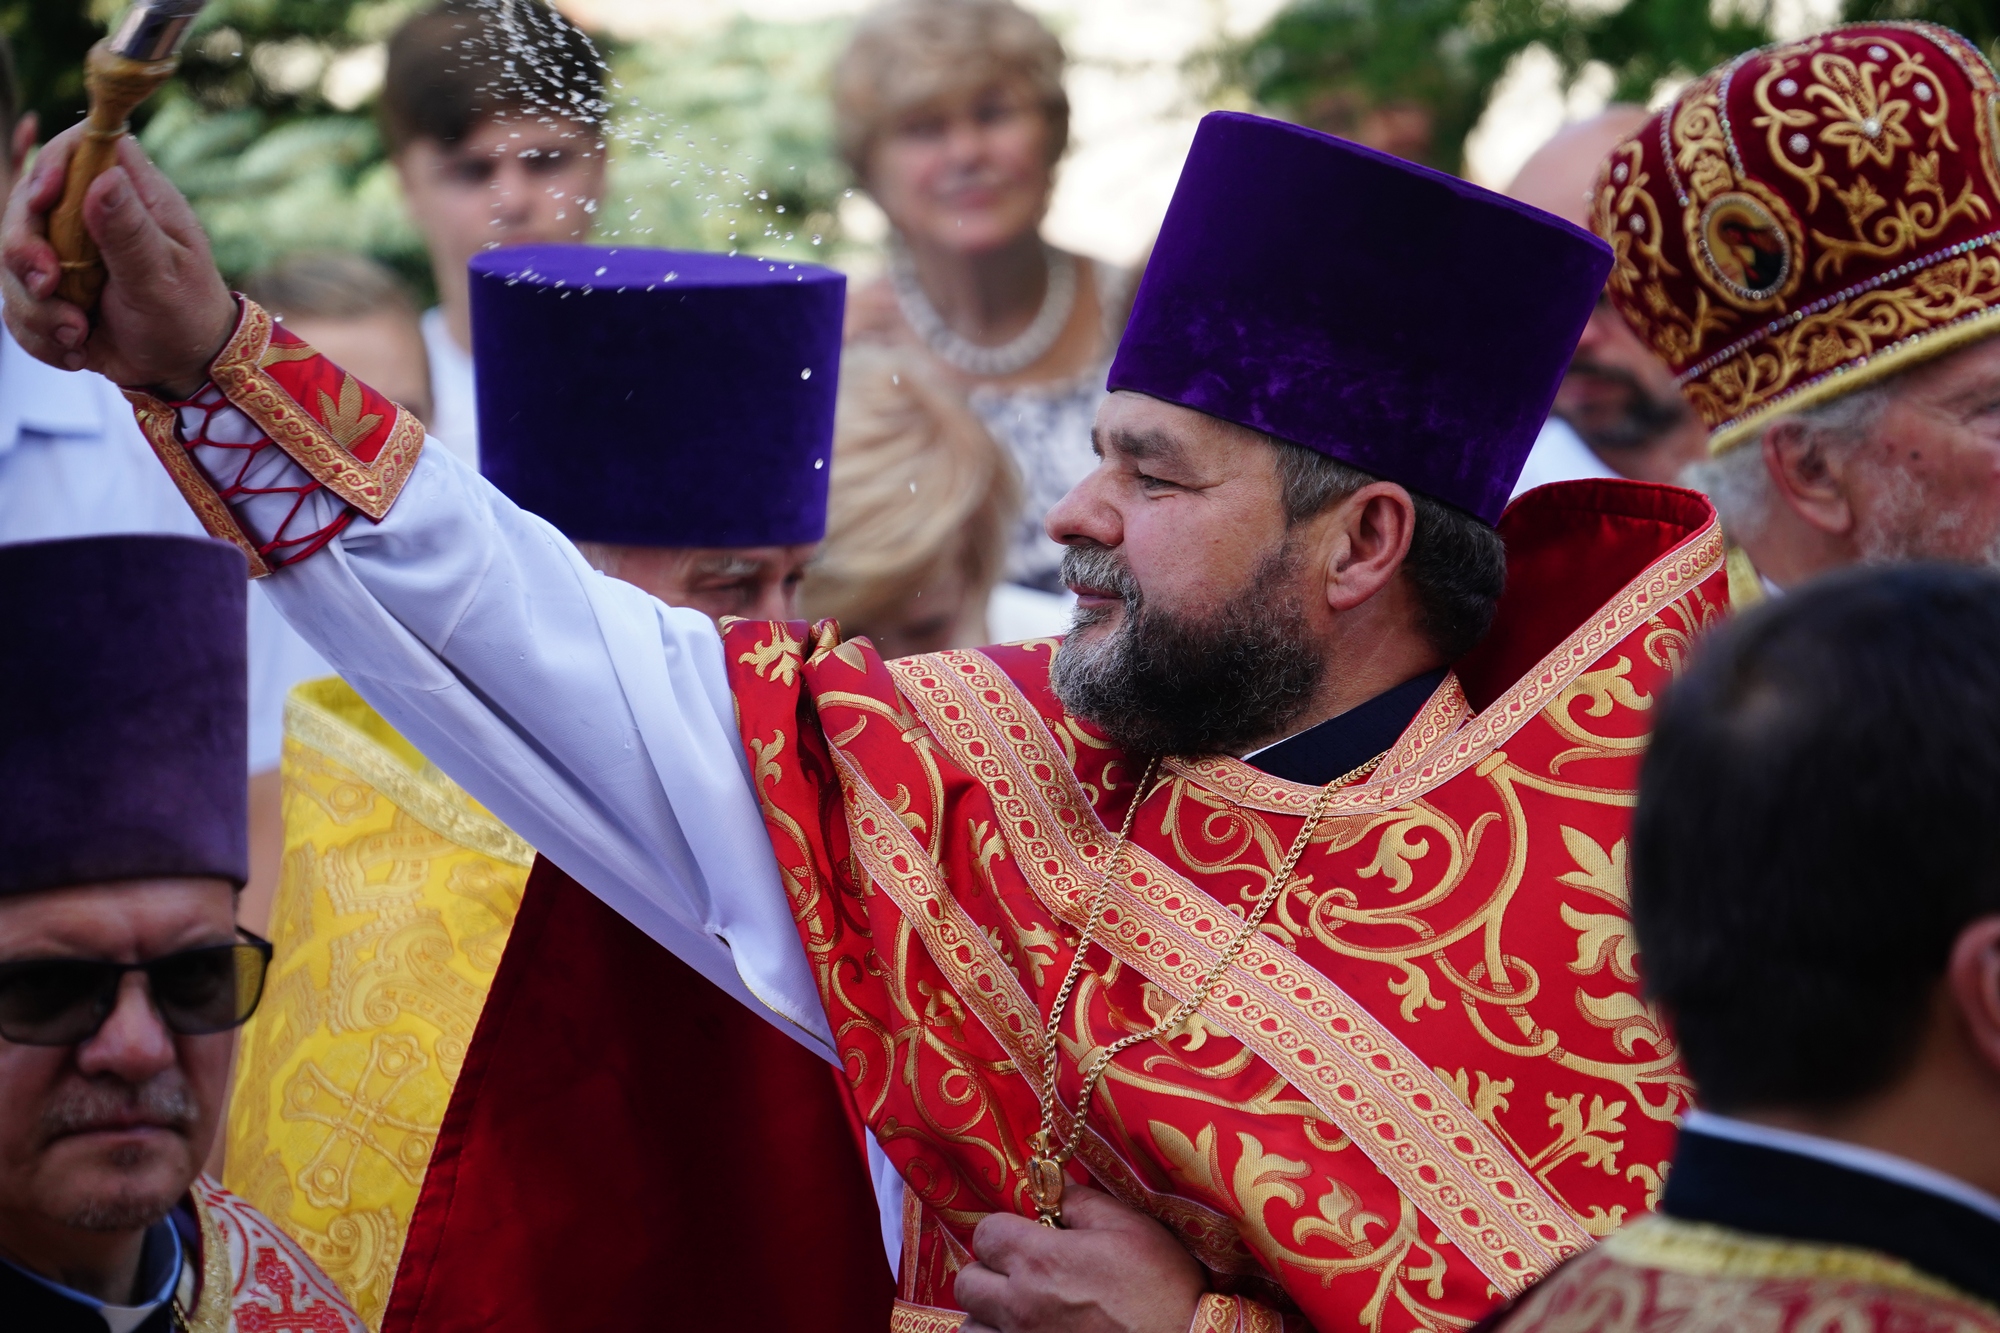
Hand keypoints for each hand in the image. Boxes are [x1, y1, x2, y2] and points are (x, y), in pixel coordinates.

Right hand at [2, 125, 235, 396]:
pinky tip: (78, 349)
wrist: (183, 368)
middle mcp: (93, 216)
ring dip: (37, 307)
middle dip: (23, 250)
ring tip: (80, 333)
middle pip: (25, 205)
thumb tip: (105, 179)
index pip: (80, 148)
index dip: (52, 163)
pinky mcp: (51, 289)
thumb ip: (130, 231)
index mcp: (132, 196)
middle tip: (48, 284)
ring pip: (13, 262)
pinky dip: (41, 334)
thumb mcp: (162, 276)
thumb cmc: (187, 315)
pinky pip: (17, 305)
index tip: (45, 198)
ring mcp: (66, 252)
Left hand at [957, 1187, 1204, 1332]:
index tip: (1026, 1238)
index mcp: (1040, 1258)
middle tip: (1020, 1277)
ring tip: (1019, 1316)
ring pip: (971, 1329)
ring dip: (988, 1319)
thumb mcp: (1131, 1227)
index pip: (985, 1233)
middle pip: (967, 1283)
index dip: (1003, 1232)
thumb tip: (1053, 1191)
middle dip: (988, 1273)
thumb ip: (1082, 1204)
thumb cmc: (1163, 1288)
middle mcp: (1019, 1304)